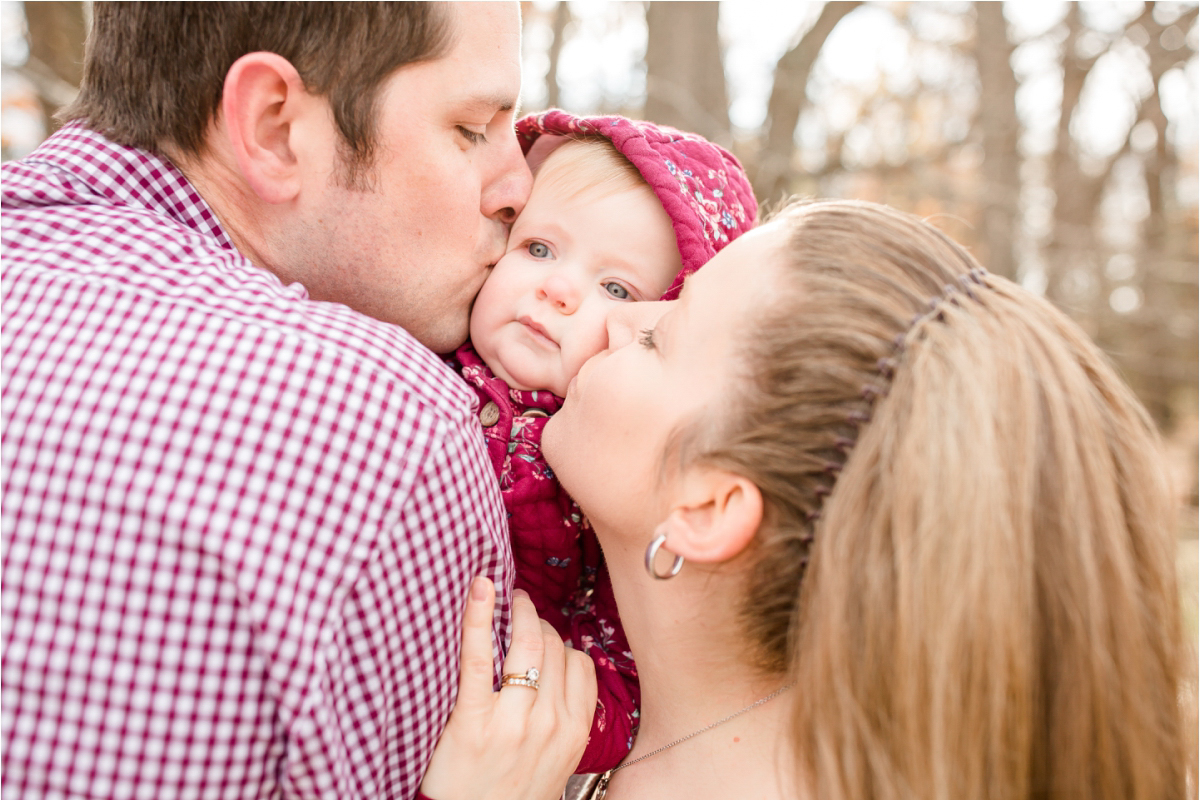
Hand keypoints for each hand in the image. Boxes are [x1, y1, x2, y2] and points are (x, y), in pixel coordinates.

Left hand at [420, 579, 597, 798]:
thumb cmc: (513, 798)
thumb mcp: (556, 766)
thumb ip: (565, 724)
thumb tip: (566, 680)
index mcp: (574, 733)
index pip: (579, 664)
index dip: (560, 641)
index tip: (543, 633)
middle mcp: (550, 724)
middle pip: (554, 649)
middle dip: (536, 622)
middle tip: (520, 605)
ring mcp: (512, 722)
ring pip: (526, 646)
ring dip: (517, 612)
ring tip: (502, 595)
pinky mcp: (472, 722)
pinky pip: (478, 658)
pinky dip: (477, 617)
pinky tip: (479, 589)